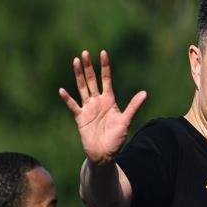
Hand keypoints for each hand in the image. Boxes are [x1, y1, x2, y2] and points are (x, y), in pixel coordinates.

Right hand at [59, 50, 146, 164]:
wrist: (104, 154)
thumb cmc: (116, 139)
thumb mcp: (126, 121)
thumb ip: (133, 107)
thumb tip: (144, 93)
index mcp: (109, 101)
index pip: (106, 80)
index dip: (104, 67)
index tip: (103, 53)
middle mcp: (97, 102)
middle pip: (92, 80)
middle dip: (88, 67)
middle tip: (85, 53)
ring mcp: (88, 108)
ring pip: (82, 88)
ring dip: (78, 76)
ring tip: (75, 62)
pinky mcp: (80, 118)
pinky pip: (73, 106)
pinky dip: (67, 99)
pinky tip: (62, 90)